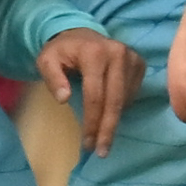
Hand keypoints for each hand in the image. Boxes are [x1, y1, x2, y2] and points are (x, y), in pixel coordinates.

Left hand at [32, 28, 142, 158]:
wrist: (81, 34)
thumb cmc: (62, 51)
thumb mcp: (46, 60)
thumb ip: (53, 78)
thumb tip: (63, 99)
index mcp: (94, 53)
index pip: (95, 95)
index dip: (92, 122)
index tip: (87, 143)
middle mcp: (118, 53)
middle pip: (115, 101)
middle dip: (108, 129)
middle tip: (102, 151)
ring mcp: (132, 57)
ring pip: (125, 100)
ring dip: (114, 120)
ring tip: (102, 136)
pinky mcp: (139, 63)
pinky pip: (133, 93)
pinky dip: (122, 107)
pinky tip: (109, 112)